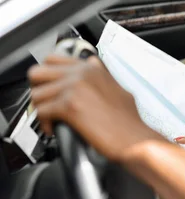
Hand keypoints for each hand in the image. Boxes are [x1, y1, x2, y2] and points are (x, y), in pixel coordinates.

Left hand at [28, 55, 163, 161]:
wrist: (134, 138)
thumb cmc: (129, 120)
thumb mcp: (117, 88)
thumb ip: (101, 74)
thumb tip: (93, 64)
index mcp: (92, 68)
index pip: (53, 59)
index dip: (47, 76)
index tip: (50, 88)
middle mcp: (82, 73)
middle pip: (38, 73)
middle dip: (38, 90)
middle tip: (47, 104)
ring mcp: (75, 88)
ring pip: (36, 94)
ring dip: (41, 110)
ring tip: (52, 120)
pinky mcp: (69, 106)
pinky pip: (41, 112)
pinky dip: (45, 124)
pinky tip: (55, 129)